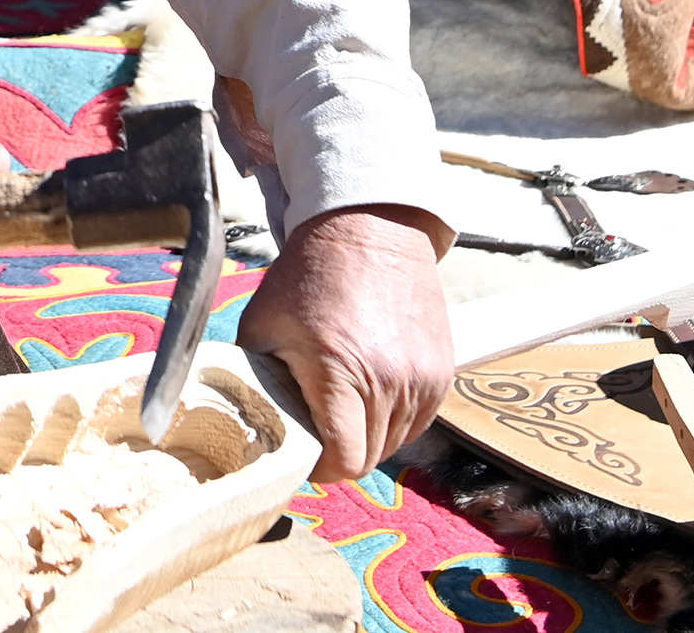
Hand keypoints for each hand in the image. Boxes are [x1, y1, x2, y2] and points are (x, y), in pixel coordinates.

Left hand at [236, 205, 452, 481]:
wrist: (371, 227)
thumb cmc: (311, 274)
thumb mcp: (263, 324)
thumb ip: (256, 381)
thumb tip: (250, 423)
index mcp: (340, 372)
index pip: (344, 461)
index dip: (321, 468)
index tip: (306, 452)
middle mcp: (391, 381)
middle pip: (370, 458)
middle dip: (341, 451)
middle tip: (319, 425)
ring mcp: (423, 378)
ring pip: (395, 442)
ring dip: (369, 434)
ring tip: (346, 400)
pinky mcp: (443, 372)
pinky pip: (418, 420)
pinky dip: (394, 417)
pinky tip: (372, 387)